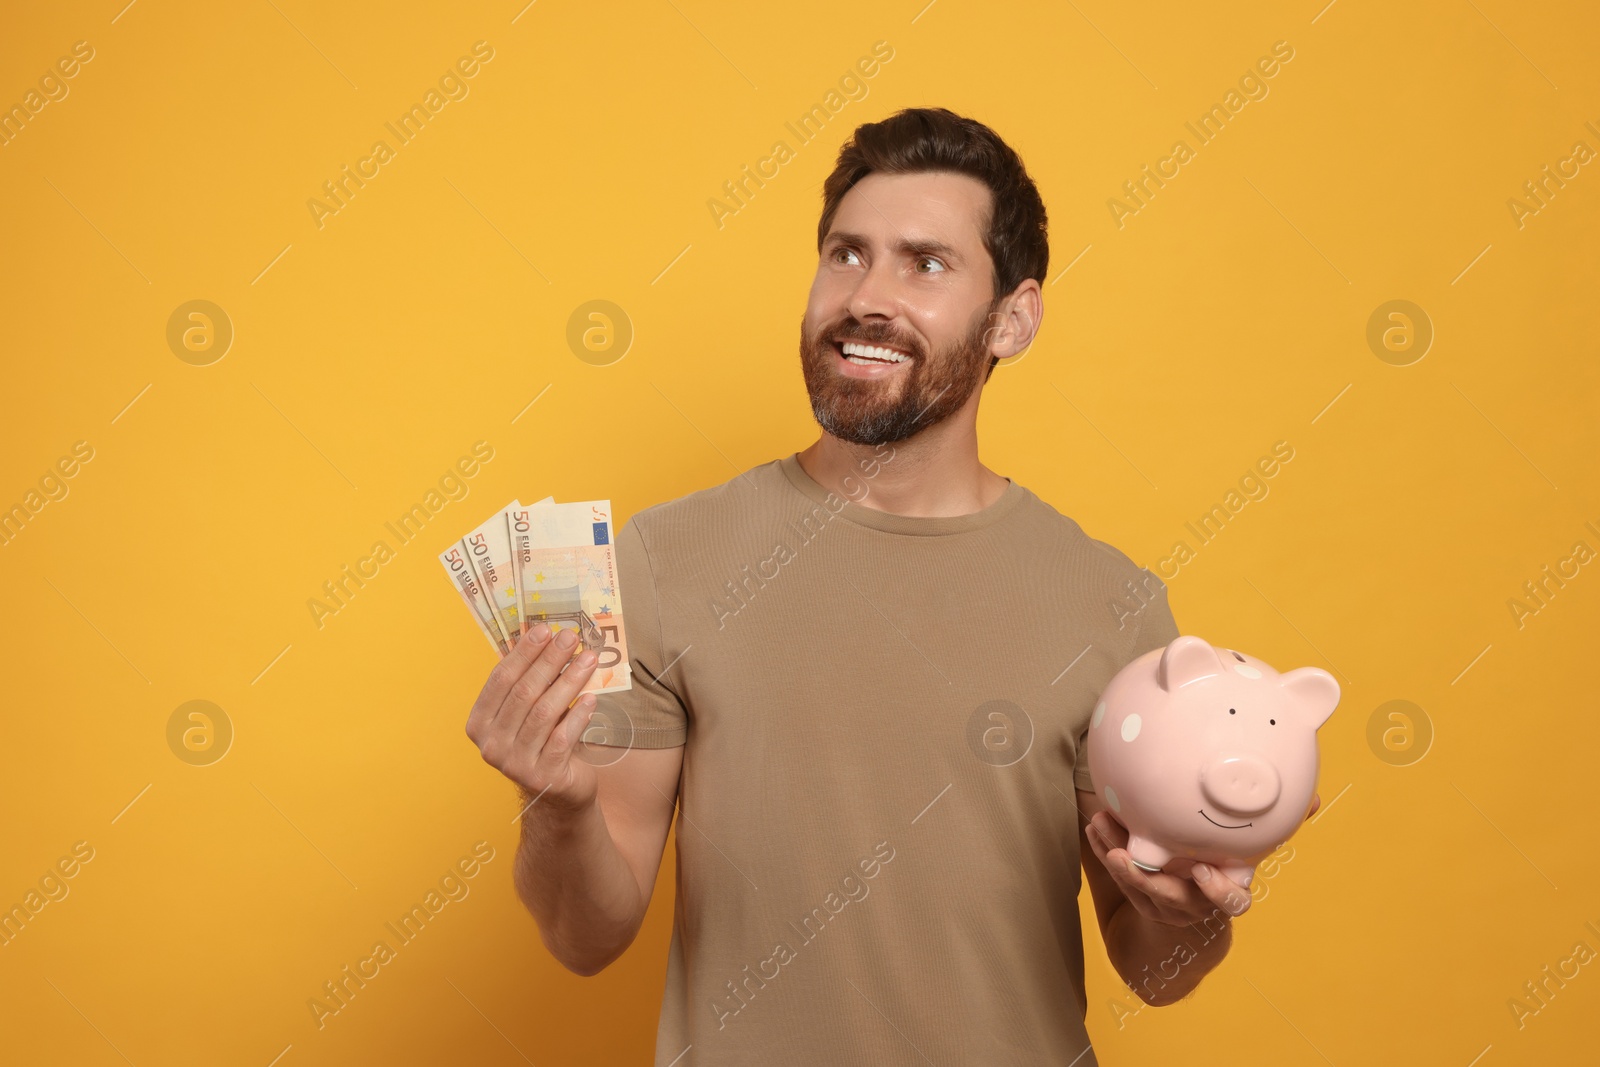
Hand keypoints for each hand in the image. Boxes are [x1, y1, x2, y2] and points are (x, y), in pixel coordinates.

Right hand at [464, 623, 601, 814]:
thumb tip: (546, 635)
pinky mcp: (542, 777)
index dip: (523, 652)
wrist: (557, 790)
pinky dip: (578, 716)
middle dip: (549, 661)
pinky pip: (562, 738)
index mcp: (479, 723)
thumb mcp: (529, 711)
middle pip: (523, 693)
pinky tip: (591, 699)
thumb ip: (529, 681)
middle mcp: (491, 745)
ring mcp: (515, 764)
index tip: (545, 629)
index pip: (500, 679)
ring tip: (588, 660)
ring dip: (569, 681)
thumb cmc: (543, 740)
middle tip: (571, 638)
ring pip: (543, 713)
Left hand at [1082, 790, 1321, 926]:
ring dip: (1114, 857)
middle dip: (1146, 879)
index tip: (1201, 869)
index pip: (1231, 903)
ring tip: (1100, 824)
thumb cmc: (1228, 860)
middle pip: (1170, 898)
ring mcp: (1166, 903)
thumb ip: (1276, 824)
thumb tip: (1312, 800)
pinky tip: (1093, 826)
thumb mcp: (1252, 845)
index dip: (1217, 892)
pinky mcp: (1139, 896)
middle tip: (1124, 854)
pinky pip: (1117, 876)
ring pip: (1136, 886)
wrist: (1195, 895)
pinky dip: (1102, 850)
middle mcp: (1196, 902)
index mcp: (1228, 889)